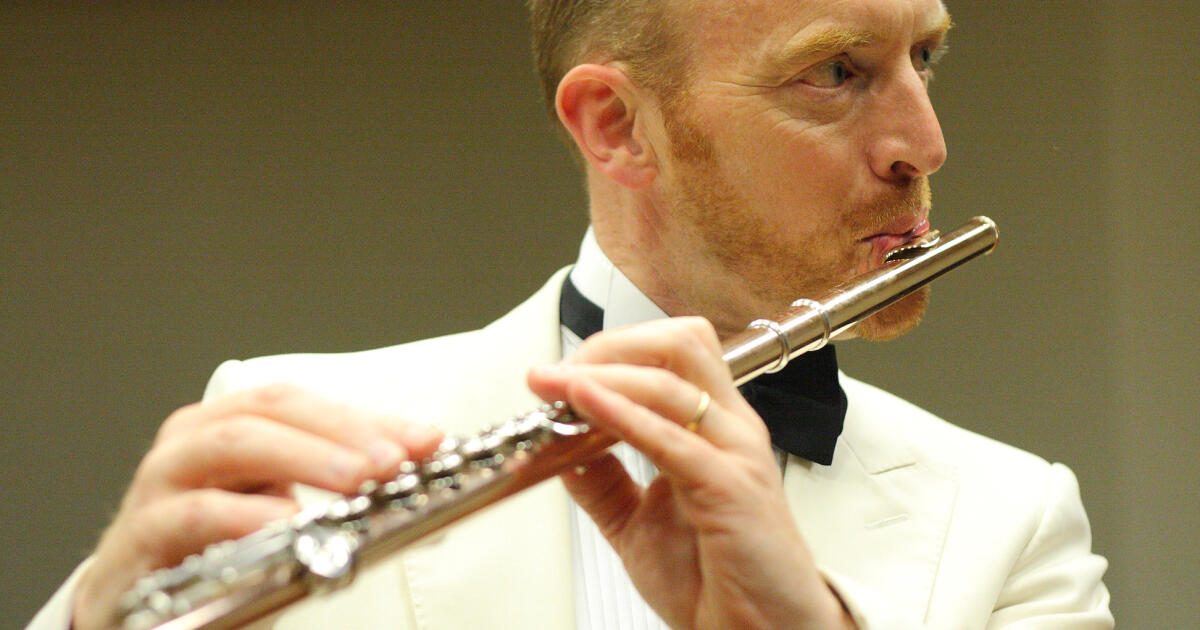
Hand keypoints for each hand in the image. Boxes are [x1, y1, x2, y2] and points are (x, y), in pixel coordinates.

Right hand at [72, 384, 442, 629]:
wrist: (133, 605)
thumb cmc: (212, 547)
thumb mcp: (281, 509)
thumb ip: (338, 490)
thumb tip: (419, 485)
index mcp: (231, 423)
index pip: (307, 402)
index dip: (368, 417)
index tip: (426, 440)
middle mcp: (194, 439)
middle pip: (272, 409)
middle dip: (341, 432)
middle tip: (393, 461)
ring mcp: (163, 481)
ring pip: (231, 442)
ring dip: (302, 458)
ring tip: (354, 482)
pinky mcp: (141, 533)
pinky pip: (192, 514)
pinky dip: (245, 515)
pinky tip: (288, 525)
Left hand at [528, 317, 855, 629]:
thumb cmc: (719, 583)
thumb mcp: (638, 522)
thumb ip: (603, 482)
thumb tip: (560, 447)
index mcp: (713, 429)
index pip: (670, 352)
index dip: (610, 350)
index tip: (557, 376)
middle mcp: (729, 430)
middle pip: (678, 343)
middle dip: (608, 347)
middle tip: (558, 375)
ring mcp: (735, 454)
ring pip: (671, 379)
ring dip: (601, 376)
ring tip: (554, 387)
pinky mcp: (730, 489)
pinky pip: (670, 438)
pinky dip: (621, 415)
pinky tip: (584, 406)